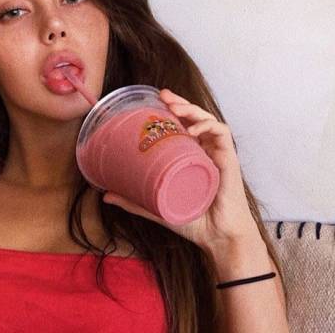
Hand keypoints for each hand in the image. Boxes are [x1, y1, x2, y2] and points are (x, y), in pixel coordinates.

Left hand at [101, 88, 260, 250]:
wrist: (217, 238)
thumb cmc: (193, 221)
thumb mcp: (156, 207)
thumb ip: (134, 201)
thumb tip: (105, 195)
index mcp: (191, 156)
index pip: (183, 124)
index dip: (172, 108)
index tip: (156, 98)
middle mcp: (205, 151)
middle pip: (195, 117)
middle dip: (180, 101)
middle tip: (163, 95)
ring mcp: (217, 154)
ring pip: (208, 120)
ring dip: (192, 109)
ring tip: (175, 107)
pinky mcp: (229, 160)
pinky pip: (222, 133)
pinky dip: (208, 126)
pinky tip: (193, 129)